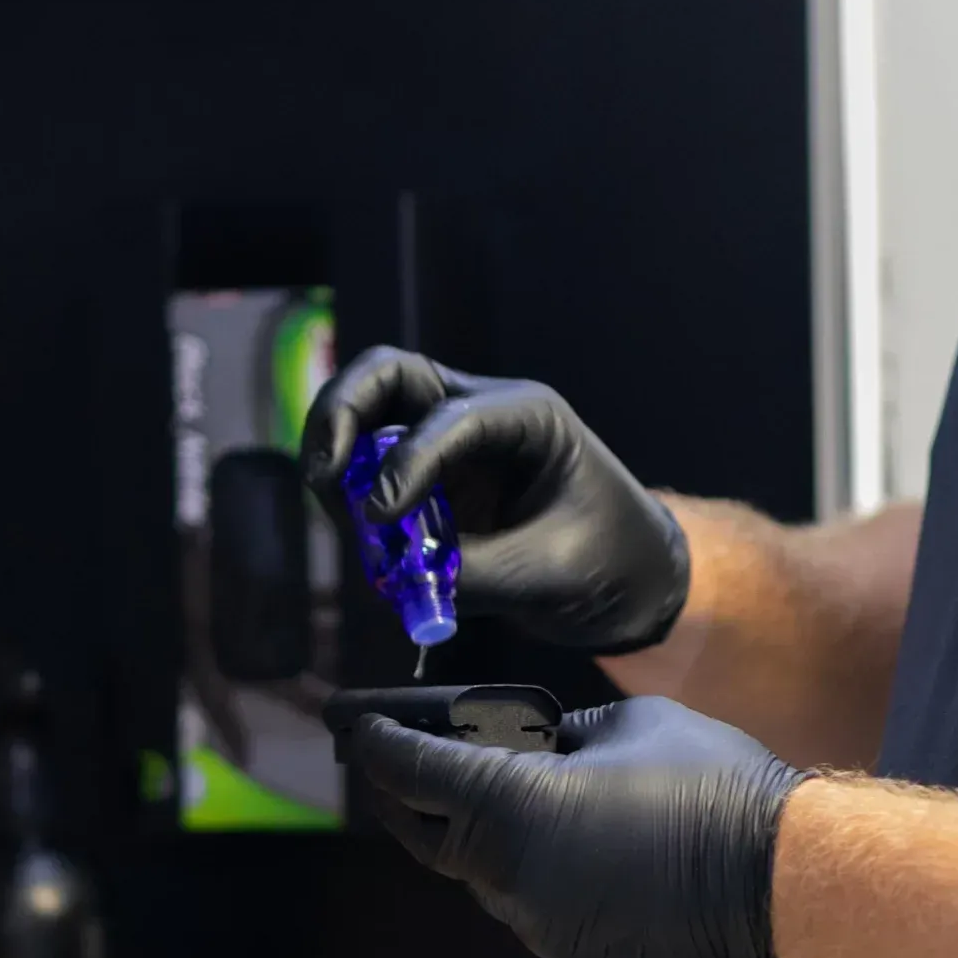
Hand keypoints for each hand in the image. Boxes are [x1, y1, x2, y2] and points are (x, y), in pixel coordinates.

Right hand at [301, 348, 690, 654]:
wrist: (633, 581)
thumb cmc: (610, 561)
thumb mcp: (549, 573)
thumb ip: (473, 572)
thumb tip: (397, 575)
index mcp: (528, 416)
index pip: (449, 415)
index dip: (406, 462)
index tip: (380, 518)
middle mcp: (479, 414)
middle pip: (386, 376)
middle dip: (341, 413)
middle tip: (325, 474)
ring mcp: (448, 446)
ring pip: (368, 415)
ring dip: (336, 456)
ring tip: (341, 515)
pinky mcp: (430, 484)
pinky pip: (370, 474)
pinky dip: (350, 499)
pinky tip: (363, 541)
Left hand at [351, 697, 805, 957]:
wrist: (780, 879)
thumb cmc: (710, 784)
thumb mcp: (623, 725)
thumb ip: (560, 735)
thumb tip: (535, 746)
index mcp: (507, 805)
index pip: (407, 771)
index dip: (371, 742)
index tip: (348, 724)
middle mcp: (506, 875)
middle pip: (424, 831)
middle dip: (402, 792)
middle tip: (391, 762)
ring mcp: (536, 925)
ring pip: (478, 873)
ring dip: (474, 835)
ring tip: (492, 793)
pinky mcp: (570, 955)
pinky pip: (528, 905)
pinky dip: (528, 872)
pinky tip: (561, 845)